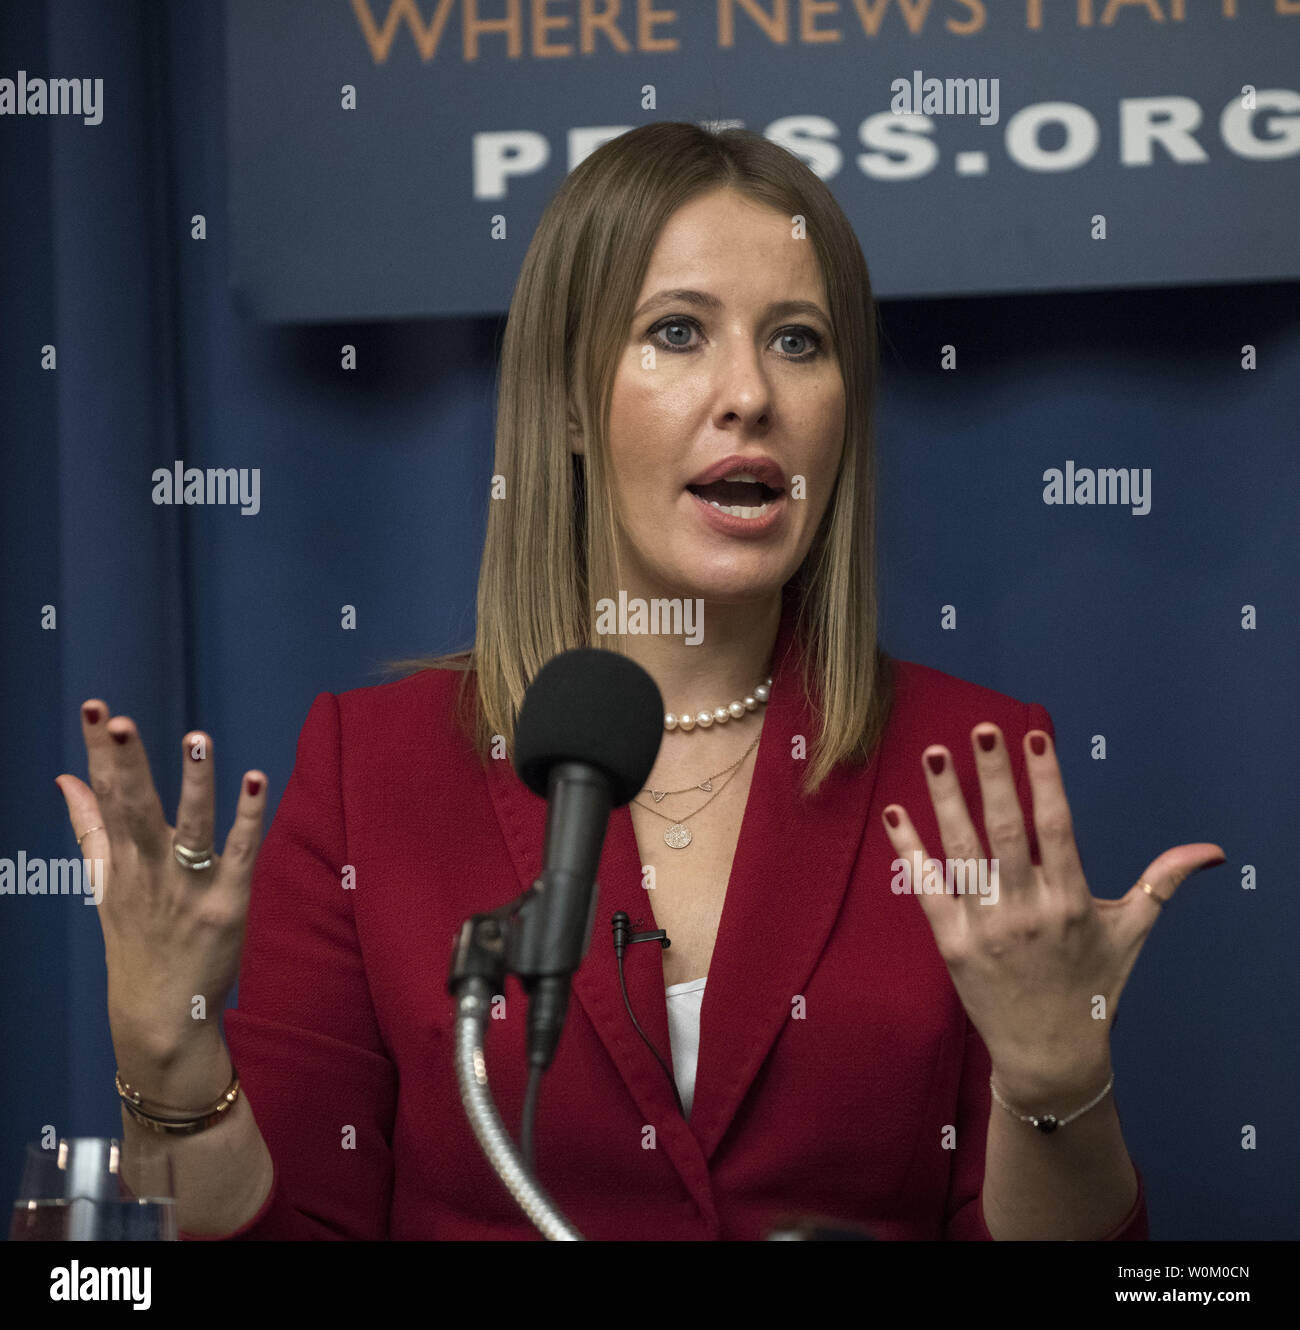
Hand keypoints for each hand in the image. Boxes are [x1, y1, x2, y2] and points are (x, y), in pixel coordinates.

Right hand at [54, 701, 268, 1086]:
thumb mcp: (105, 884)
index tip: (96, 710)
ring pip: (191, 827)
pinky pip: (241, 853)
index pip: (107, 796)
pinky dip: (249, 817)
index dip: (100, 752)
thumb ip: (90, 828)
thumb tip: (66, 778)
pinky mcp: (229, 903)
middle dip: (126, 765)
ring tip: (198, 740)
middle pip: (136, 809)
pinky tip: (258, 779)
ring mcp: (189, 888)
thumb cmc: (138, 941)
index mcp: (120, 862)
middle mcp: (149, 871)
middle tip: (119, 722)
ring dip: (195, 784)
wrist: (161, 1017)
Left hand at [882, 723, 1223, 1107]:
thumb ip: (1162, 883)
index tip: (1035, 736)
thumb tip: (1209, 850)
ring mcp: (987, 927)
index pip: (1057, 828)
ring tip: (934, 754)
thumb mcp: (1131, 934)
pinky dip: (909, 852)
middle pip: (1006, 832)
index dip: (1046, 781)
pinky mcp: (953, 945)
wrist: (1052, 1057)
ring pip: (962, 853)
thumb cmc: (1095, 988)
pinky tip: (896, 812)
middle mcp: (1028, 910)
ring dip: (946, 801)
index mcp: (1072, 902)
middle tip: (980, 730)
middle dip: (994, 778)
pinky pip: (927, 890)